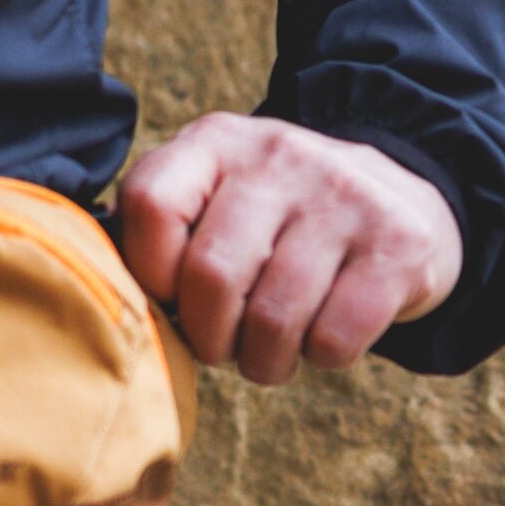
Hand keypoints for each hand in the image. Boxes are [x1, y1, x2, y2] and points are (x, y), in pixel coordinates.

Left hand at [118, 113, 462, 386]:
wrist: (404, 200)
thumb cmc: (282, 227)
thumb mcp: (220, 199)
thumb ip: (164, 233)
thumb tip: (100, 297)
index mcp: (218, 142)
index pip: (151, 207)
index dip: (152, 278)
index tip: (176, 300)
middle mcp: (279, 155)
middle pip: (211, 278)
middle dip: (211, 340)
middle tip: (227, 347)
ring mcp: (343, 196)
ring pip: (273, 320)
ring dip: (265, 362)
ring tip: (272, 353)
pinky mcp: (396, 245)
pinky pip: (334, 339)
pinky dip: (321, 358)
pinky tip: (324, 336)